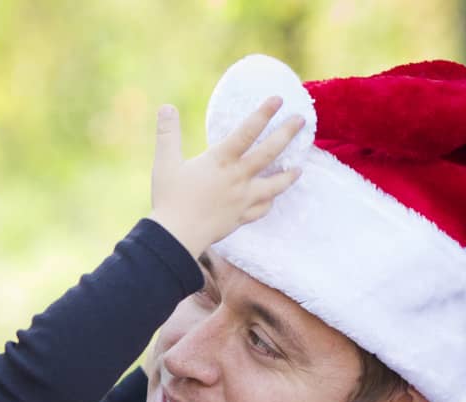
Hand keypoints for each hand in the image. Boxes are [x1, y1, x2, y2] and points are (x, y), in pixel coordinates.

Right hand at [148, 98, 302, 258]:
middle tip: (301, 121)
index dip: (264, 114)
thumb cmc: (169, 199)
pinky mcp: (240, 218)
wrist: (176, 237)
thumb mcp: (164, 163)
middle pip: (269, 153)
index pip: (247, 132)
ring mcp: (242, 199)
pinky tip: (272, 199)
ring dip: (288, 175)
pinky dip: (269, 202)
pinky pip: (261, 209)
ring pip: (274, 185)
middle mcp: (237, 177)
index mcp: (220, 161)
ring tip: (299, 168)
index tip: (278, 99)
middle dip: (287, 134)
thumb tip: (165, 107)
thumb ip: (167, 133)